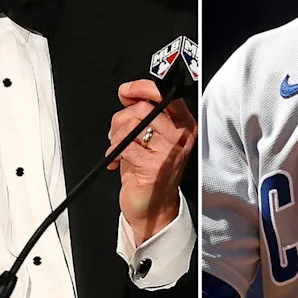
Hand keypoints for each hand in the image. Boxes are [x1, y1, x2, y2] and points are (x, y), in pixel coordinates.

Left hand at [105, 79, 196, 245]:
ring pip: (133, 125)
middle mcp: (181, 136)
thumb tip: (128, 93)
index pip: (166, 95)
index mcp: (183, 124)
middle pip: (144, 108)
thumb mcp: (149, 137)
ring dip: (116, 137)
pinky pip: (126, 146)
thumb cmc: (149, 172)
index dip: (142, 88)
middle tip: (116, 134)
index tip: (126, 91)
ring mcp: (170, 151)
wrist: (153, 209)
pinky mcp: (155, 166)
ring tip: (116, 149)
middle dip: (121, 119)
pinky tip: (116, 160)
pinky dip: (114, 152)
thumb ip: (142, 113)